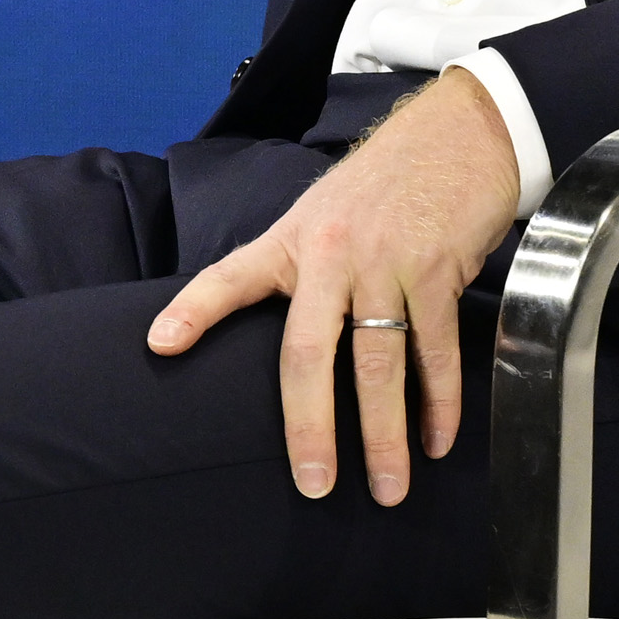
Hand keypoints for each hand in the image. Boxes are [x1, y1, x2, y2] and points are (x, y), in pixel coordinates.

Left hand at [146, 66, 523, 504]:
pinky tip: (435, 440)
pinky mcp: (437, 273)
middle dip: (310, 426)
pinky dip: (439, 403)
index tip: (159, 345)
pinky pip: (435, 352)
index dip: (193, 310)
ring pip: (379, 365)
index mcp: (293, 239)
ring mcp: (385, 264)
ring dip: (385, 435)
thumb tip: (288, 331)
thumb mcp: (325, 209)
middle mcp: (331, 253)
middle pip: (308, 352)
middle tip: (312, 483)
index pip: (231, 276)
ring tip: (386, 486)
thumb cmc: (388, 178)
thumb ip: (301, 264)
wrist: (459, 131)